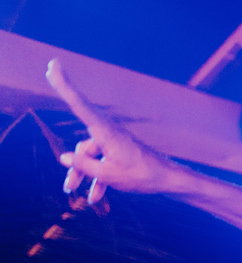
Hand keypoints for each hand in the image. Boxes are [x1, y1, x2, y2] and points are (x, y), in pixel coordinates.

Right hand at [46, 59, 182, 203]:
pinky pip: (101, 163)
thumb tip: (64, 157)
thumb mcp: (109, 175)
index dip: (64, 84)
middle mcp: (107, 132)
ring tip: (72, 191)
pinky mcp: (118, 153)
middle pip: (78, 130)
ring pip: (88, 154)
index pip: (79, 104)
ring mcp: (112, 143)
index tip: (54, 64)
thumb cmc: (141, 176)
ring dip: (81, 172)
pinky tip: (96, 199)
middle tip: (51, 73)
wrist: (169, 181)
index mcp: (105, 132)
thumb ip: (84, 166)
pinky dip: (98, 180)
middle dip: (65, 120)